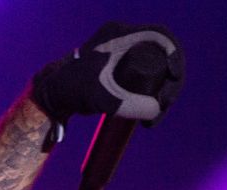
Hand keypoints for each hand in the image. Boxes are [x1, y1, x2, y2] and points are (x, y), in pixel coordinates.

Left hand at [31, 22, 184, 129]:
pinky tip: (151, 112)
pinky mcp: (121, 67)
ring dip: (162, 90)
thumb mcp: (101, 99)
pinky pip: (147, 75)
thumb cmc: (71, 92)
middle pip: (162, 54)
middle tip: (162, 107)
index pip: (160, 36)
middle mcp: (123, 38)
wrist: (51, 96)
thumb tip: (156, 109)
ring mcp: (123, 51)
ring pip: (157, 67)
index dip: (175, 55)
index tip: (174, 79)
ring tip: (153, 119)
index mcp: (119, 34)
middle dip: (169, 81)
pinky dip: (153, 92)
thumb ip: (127, 105)